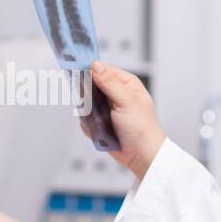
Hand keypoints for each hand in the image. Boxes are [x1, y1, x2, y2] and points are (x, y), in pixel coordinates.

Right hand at [85, 62, 165, 179]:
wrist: (142, 155)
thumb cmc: (142, 128)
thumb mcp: (127, 101)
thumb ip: (110, 83)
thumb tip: (95, 66)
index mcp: (125, 83)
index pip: (102, 69)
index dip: (90, 70)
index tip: (78, 73)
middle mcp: (115, 93)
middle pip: (90, 85)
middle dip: (87, 96)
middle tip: (90, 104)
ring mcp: (107, 108)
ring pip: (86, 103)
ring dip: (88, 112)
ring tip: (99, 121)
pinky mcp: (101, 122)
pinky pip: (86, 119)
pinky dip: (89, 125)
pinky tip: (99, 131)